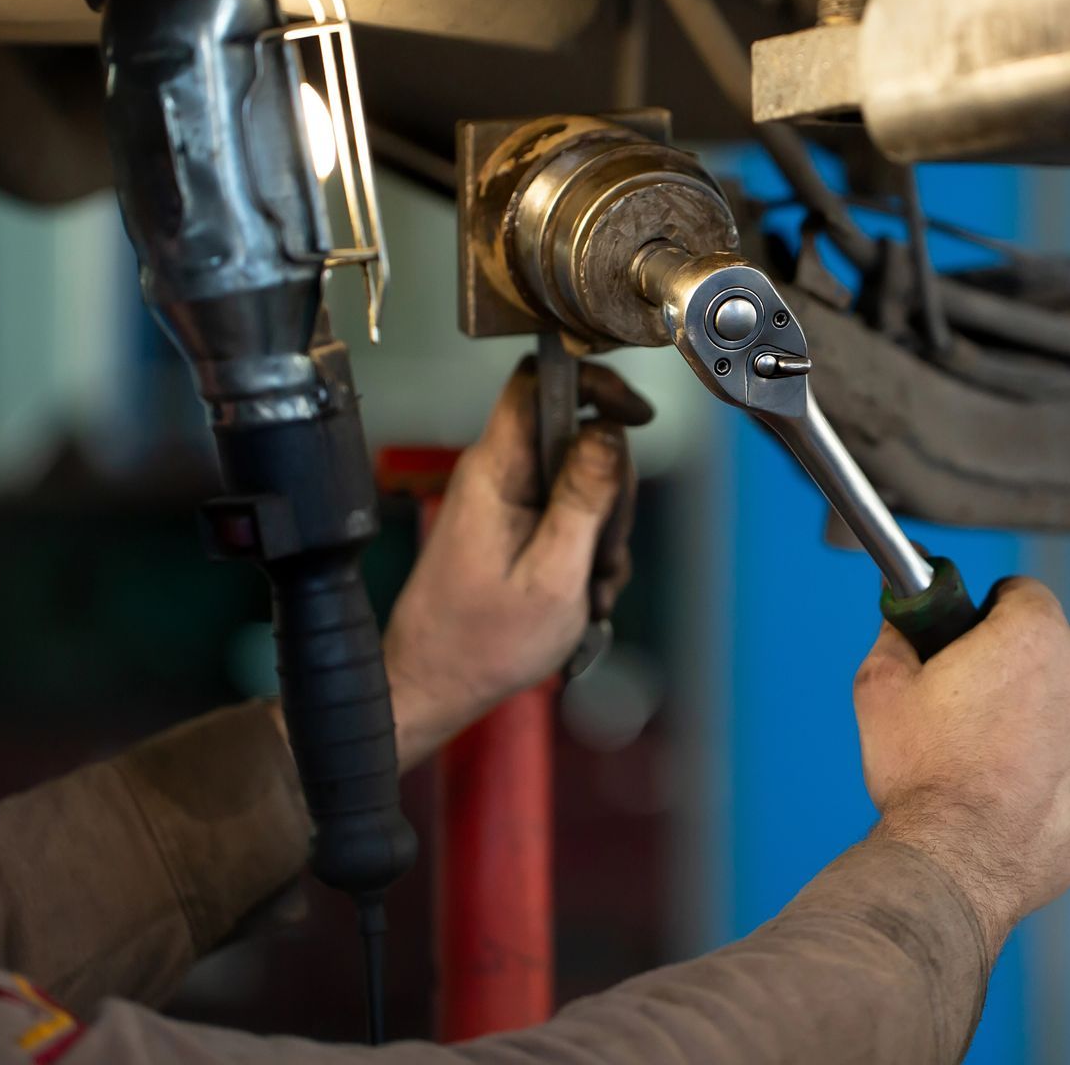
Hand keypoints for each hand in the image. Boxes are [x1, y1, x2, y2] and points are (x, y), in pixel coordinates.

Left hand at [381, 357, 651, 768]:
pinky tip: (582, 596)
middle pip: (577, 439)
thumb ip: (584, 499)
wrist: (434, 686)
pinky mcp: (512, 527)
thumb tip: (611, 431)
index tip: (636, 416)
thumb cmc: (481, 643)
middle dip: (611, 494)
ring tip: (591, 590)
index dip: (595, 384)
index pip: (541, 382)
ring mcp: (504, 501)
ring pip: (580, 484)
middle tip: (606, 553)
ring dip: (602, 536)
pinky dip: (586, 556)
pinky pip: (567, 518)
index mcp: (496, 471)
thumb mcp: (553, 575)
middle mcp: (497, 474)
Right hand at [854, 577, 1069, 953]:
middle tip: (979, 703)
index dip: (989, 614)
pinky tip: (1053, 783)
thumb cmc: (921, 774)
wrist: (953, 861)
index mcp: (1034, 633)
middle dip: (1026, 662)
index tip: (969, 642)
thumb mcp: (882, 687)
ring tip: (1007, 751)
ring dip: (1059, 711)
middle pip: (1061, 643)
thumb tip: (900, 620)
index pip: (1022, 593)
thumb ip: (897, 635)